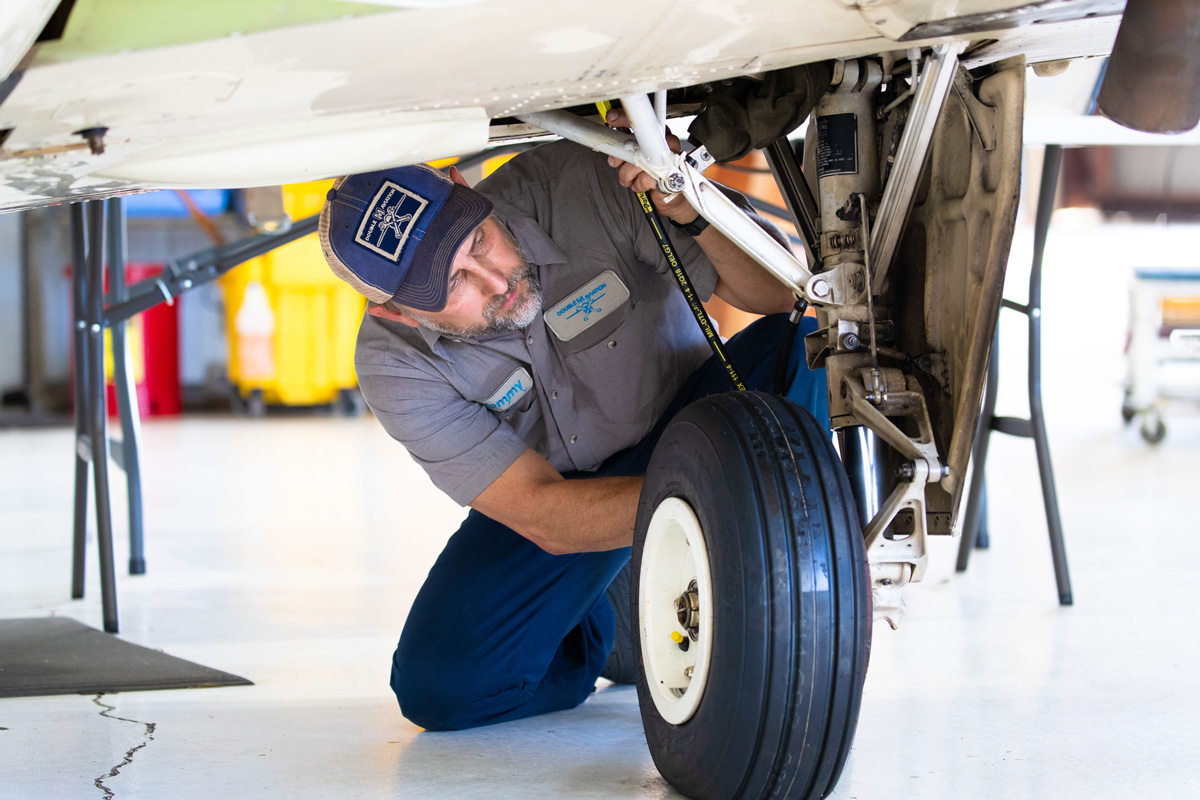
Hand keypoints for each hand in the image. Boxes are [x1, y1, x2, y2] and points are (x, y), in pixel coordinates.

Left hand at [603, 109, 699, 225]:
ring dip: (626, 174)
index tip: (611, 119)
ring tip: (628, 178)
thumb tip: (612, 141)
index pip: (643, 119)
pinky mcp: (669, 174)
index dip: (625, 118)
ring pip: (638, 162)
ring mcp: (669, 157)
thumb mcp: (635, 155)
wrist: (668, 193)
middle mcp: (666, 142)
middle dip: (621, 154)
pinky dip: (638, 184)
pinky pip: (645, 178)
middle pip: (639, 141)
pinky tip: (639, 183)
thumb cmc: (652, 172)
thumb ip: (626, 146)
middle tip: (615, 160)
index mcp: (659, 133)